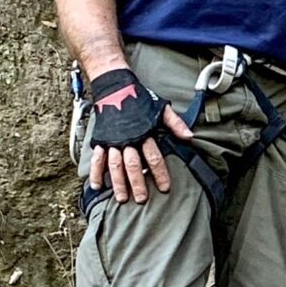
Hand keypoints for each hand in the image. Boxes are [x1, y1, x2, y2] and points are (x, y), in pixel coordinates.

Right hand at [85, 67, 192, 204]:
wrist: (115, 87)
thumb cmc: (140, 99)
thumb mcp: (161, 109)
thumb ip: (176, 123)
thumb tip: (190, 136)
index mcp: (144, 133)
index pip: (154, 157)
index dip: (160, 173)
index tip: (164, 188)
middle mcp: (127, 138)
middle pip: (133, 165)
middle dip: (138, 183)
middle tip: (142, 199)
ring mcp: (112, 140)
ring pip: (114, 165)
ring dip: (118, 183)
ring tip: (122, 198)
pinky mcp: (100, 139)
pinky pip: (97, 158)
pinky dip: (95, 172)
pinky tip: (97, 186)